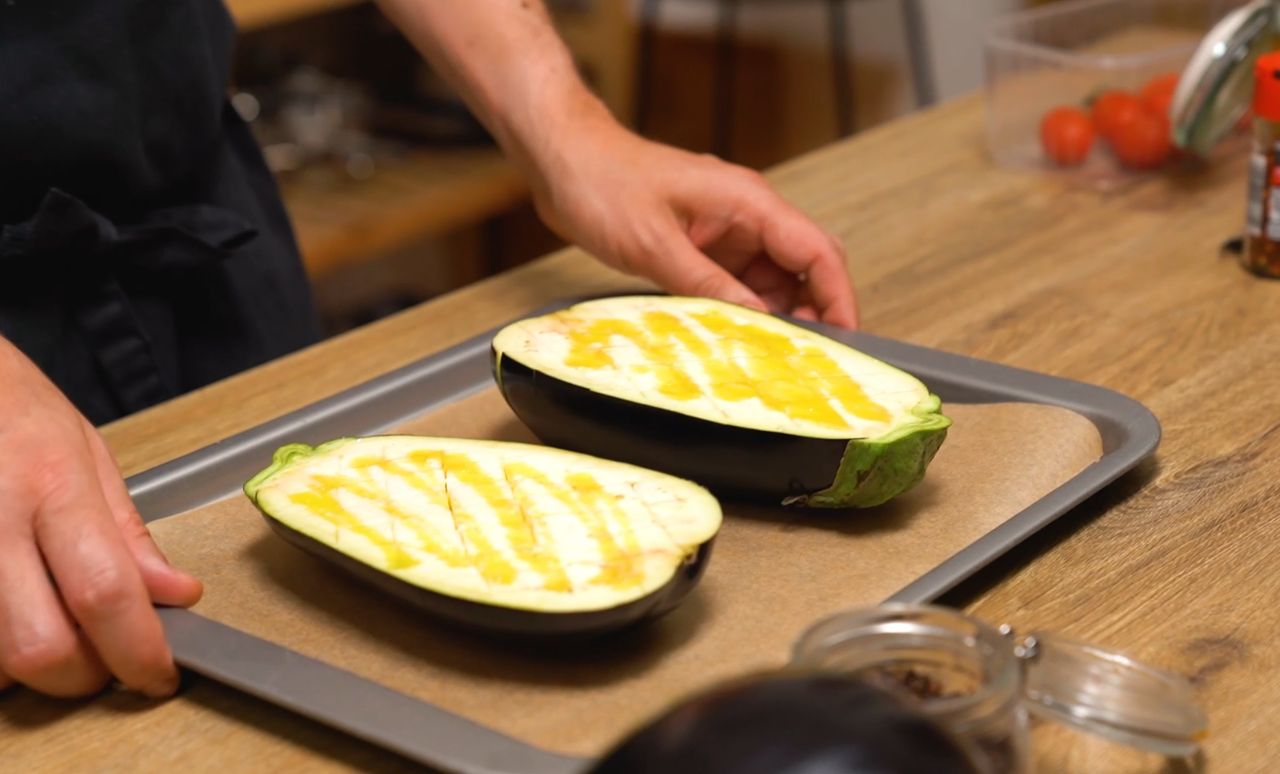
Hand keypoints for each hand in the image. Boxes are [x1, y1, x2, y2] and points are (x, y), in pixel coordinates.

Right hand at [0, 340, 201, 697]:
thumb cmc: (10, 408)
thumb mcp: (86, 451)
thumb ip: (129, 533)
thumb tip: (176, 595)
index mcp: (51, 486)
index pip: (105, 592)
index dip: (139, 651)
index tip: (160, 674)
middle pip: (40, 648)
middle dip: (83, 676)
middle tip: (104, 659)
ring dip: (29, 672)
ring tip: (49, 628)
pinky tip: (9, 620)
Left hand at [530, 120, 858, 328]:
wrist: (565, 161)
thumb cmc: (604, 184)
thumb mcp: (655, 244)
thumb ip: (707, 285)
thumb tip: (757, 321)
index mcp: (747, 201)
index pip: (816, 250)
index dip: (838, 296)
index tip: (847, 338)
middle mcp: (746, 214)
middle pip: (805, 266)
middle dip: (814, 310)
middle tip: (807, 358)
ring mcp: (726, 230)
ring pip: (774, 279)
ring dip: (776, 315)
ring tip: (768, 355)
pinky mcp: (704, 246)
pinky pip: (738, 282)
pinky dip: (744, 309)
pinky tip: (735, 336)